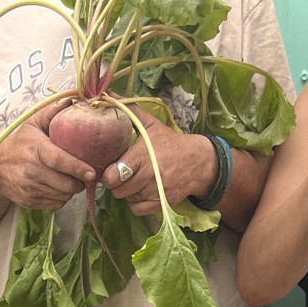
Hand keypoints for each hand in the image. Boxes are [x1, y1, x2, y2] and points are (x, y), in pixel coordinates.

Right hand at [0, 100, 95, 210]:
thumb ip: (51, 112)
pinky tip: (60, 189)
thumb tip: (72, 99)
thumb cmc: (19, 144)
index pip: (59, 161)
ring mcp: (30, 189)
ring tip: (72, 181)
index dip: (77, 168)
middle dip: (79, 182)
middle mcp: (32, 172)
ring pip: (62, 196)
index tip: (91, 172)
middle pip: (65, 184)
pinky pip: (54, 205)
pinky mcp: (29, 202)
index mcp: (35, 150)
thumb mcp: (32, 124)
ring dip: (71, 191)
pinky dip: (61, 199)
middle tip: (84, 176)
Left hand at [101, 113, 216, 215]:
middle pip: (117, 191)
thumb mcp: (151, 125)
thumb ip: (130, 112)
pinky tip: (142, 191)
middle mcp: (147, 176)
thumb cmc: (170, 143)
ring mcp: (154, 192)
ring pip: (126, 199)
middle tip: (124, 174)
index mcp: (142, 156)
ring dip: (128, 192)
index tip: (113, 169)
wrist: (198, 162)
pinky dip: (136, 203)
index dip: (109, 175)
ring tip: (136, 180)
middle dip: (118, 183)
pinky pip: (136, 210)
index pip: (113, 176)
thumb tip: (109, 96)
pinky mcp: (160, 204)